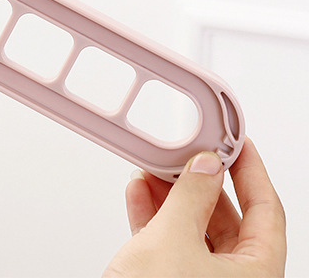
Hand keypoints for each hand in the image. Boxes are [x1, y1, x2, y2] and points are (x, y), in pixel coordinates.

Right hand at [103, 138, 285, 276]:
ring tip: (154, 167)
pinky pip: (171, 244)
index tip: (237, 142)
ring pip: (195, 231)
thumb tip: (206, 165)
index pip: (267, 212)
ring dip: (172, 196)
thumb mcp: (173, 239)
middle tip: (187, 151)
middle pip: (229, 220)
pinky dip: (154, 216)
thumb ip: (192, 196)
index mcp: (257, 276)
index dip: (252, 172)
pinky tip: (139, 193)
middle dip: (200, 182)